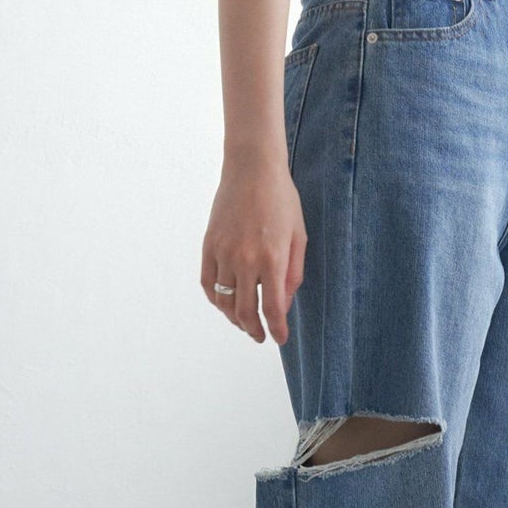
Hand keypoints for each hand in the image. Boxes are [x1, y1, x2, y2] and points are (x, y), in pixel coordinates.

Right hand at [200, 150, 305, 344]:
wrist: (252, 168)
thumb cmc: (282, 200)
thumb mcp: (299, 237)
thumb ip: (293, 273)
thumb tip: (284, 303)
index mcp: (272, 259)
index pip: (273, 309)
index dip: (276, 330)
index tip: (279, 339)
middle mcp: (245, 260)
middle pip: (245, 311)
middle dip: (254, 329)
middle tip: (260, 336)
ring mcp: (223, 253)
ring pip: (224, 301)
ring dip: (234, 318)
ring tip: (244, 323)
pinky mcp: (208, 245)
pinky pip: (208, 283)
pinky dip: (215, 299)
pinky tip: (225, 303)